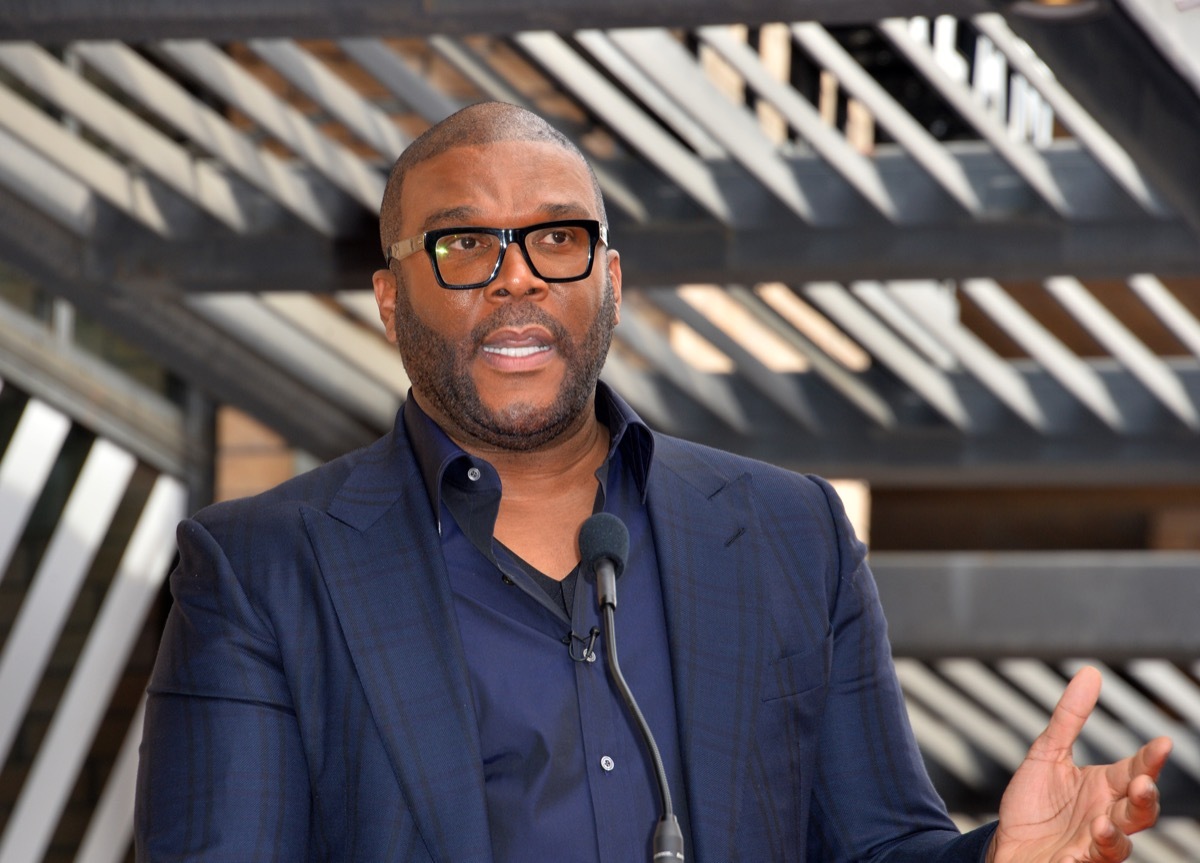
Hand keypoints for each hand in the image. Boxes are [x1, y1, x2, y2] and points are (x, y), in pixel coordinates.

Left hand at [987, 666, 1171, 862]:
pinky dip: (1095, 852)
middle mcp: (1106, 816)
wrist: (1007, 844)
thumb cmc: (1033, 803)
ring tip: (1105, 821)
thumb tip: (1091, 672)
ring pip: (1122, 843)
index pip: (1136, 770)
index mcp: (1103, 787)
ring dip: (1119, 833)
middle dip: (1146, 798)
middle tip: (1143, 782)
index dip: (1151, 759)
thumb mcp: (1046, 753)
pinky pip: (1093, 861)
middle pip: (1139, 810)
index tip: (1163, 743)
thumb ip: (1070, 717)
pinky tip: (1089, 841)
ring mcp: (1093, 843)